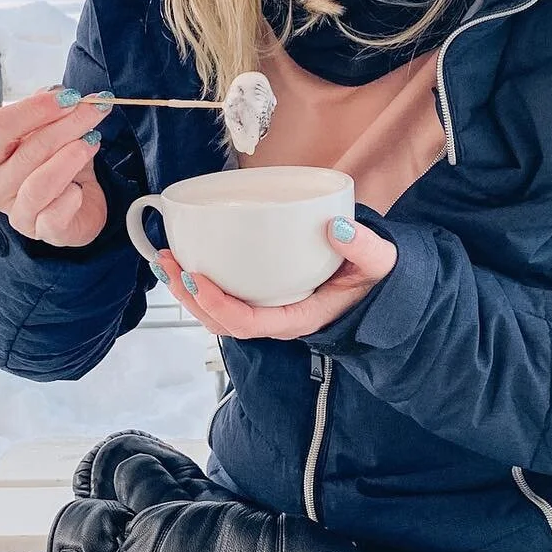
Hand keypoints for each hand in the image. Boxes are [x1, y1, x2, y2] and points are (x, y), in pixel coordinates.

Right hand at [0, 85, 111, 246]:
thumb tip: (60, 93)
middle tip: (95, 111)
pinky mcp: (41, 231)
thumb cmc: (58, 166)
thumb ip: (51, 112)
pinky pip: (53, 216)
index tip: (70, 97)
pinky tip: (81, 188)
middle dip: (66, 126)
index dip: (35, 109)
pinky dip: (70, 199)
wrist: (78, 207)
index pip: (0, 127)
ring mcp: (16, 212)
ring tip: (92, 143)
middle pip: (27, 151)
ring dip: (70, 158)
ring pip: (39, 183)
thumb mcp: (53, 133)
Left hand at [153, 216, 396, 340]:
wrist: (384, 284)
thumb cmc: (378, 278)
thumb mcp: (379, 262)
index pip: (247, 323)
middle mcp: (278, 319)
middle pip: (221, 323)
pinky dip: (202, 284)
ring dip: (188, 292)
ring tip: (167, 262)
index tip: (194, 276)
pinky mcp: (265, 296)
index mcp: (299, 317)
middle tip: (169, 263)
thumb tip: (336, 228)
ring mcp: (269, 310)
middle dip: (190, 297)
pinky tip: (187, 261)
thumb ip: (363, 248)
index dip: (216, 304)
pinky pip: (226, 298)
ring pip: (218, 315)